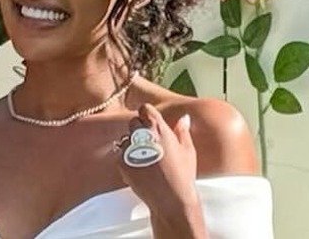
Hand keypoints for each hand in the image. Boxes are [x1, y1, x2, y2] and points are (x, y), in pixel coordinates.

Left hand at [117, 104, 206, 237]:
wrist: (171, 198)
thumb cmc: (183, 174)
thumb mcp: (188, 150)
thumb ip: (183, 130)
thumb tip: (183, 118)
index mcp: (159, 129)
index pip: (145, 109)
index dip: (148, 114)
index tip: (151, 121)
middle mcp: (143, 136)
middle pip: (134, 122)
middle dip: (140, 129)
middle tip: (150, 143)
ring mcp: (130, 150)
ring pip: (126, 139)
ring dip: (133, 144)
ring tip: (145, 158)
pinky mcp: (122, 163)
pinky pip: (121, 155)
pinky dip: (127, 159)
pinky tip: (140, 168)